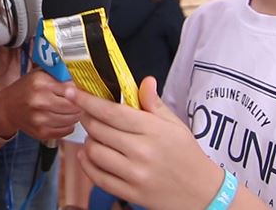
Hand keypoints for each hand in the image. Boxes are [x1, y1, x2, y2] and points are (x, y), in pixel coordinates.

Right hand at [0, 69, 80, 140]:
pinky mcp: (41, 132)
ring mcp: (40, 118)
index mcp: (41, 82)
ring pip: (72, 119)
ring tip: (71, 110)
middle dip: (80, 104)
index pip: (72, 89)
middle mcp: (40, 101)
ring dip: (75, 115)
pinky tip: (63, 118)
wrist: (8, 108)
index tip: (81, 91)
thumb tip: (81, 77)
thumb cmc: (26, 89)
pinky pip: (66, 130)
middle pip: (74, 106)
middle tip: (79, 102)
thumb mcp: (40, 74)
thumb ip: (59, 74)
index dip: (79, 91)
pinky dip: (69, 125)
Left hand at [64, 77, 222, 209]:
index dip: (88, 100)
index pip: (112, 112)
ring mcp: (135, 175)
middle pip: (99, 129)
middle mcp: (142, 152)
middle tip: (87, 113)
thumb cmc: (187, 155)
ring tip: (96, 137)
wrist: (203, 194)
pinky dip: (87, 164)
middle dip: (87, 118)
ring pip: (94, 152)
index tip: (73, 92)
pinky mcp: (130, 194)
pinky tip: (90, 156)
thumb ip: (154, 103)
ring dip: (88, 141)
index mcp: (153, 130)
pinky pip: (97, 177)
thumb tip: (145, 81)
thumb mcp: (175, 125)